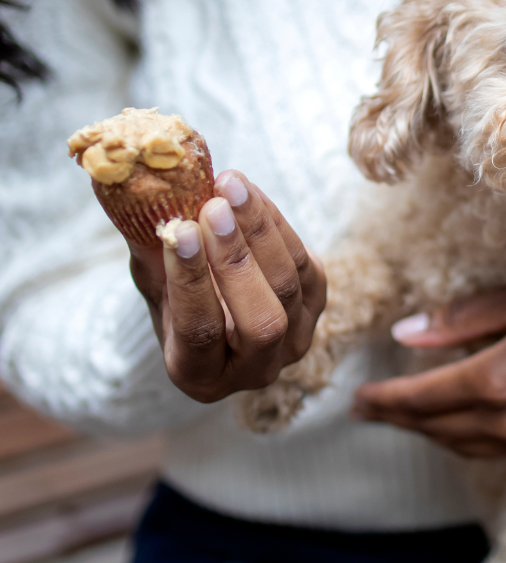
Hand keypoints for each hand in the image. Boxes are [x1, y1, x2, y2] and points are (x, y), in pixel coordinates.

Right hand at [128, 171, 325, 402]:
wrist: (216, 298)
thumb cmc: (172, 294)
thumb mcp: (152, 281)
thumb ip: (149, 250)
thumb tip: (134, 192)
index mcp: (201, 377)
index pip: (201, 333)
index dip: (192, 282)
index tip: (183, 231)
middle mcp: (255, 370)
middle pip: (261, 322)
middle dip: (237, 261)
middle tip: (214, 208)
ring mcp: (293, 342)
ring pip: (289, 288)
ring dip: (260, 231)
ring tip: (230, 185)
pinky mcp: (315, 307)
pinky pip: (306, 265)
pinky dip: (277, 224)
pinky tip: (249, 193)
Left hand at [352, 281, 505, 459]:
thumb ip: (464, 318)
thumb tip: (407, 332)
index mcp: (499, 377)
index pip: (421, 397)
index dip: (384, 400)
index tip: (356, 398)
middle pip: (434, 427)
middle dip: (395, 420)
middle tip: (365, 414)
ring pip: (461, 446)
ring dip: (426, 435)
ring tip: (402, 421)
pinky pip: (493, 453)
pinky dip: (463, 444)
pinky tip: (456, 431)